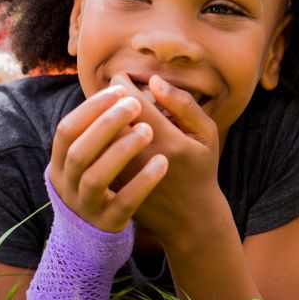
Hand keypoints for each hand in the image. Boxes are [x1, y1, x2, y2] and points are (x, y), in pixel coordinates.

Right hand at [49, 84, 167, 231]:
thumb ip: (93, 134)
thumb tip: (117, 89)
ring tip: (148, 131)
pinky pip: (123, 204)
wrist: (93, 243)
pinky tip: (162, 163)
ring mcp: (85, 208)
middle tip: (135, 104)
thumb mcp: (84, 164)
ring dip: (122, 150)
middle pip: (79, 151)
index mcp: (59, 165)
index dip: (90, 108)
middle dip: (106, 124)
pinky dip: (142, 182)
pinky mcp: (107, 225)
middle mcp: (67, 186)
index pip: (66, 130)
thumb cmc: (97, 188)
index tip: (118, 89)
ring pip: (97, 177)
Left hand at [109, 73, 226, 244]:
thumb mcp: (206, 134)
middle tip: (117, 96)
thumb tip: (152, 80)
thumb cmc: (201, 170)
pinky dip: (96, 141)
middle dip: (108, 99)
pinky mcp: (111, 185)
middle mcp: (138, 154)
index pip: (125, 95)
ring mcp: (121, 172)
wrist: (189, 219)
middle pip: (105, 112)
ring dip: (99, 119)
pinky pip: (93, 153)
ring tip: (112, 116)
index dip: (122, 83)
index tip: (126, 82)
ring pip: (94, 132)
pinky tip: (110, 138)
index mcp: (165, 137)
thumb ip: (182, 103)